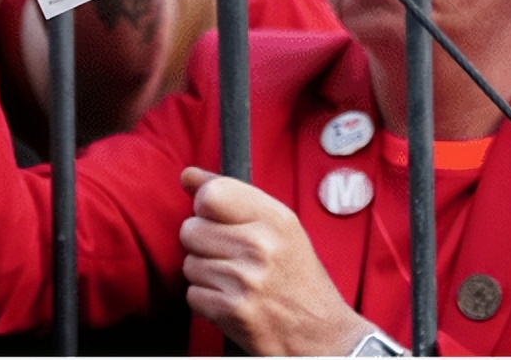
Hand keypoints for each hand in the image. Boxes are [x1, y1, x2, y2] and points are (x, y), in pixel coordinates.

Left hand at [179, 167, 374, 355]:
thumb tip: (188, 175)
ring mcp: (246, 279)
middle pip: (191, 229)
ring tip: (235, 281)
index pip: (211, 194)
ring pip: (189, 264)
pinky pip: (192, 295)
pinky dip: (207, 301)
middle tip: (231, 257)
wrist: (323, 335)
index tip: (218, 219)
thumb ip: (232, 196)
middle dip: (203, 244)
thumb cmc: (299, 279)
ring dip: (205, 275)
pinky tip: (232, 301)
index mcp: (275, 218)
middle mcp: (261, 245)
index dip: (206, 208)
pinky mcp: (234, 311)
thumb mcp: (279, 227)